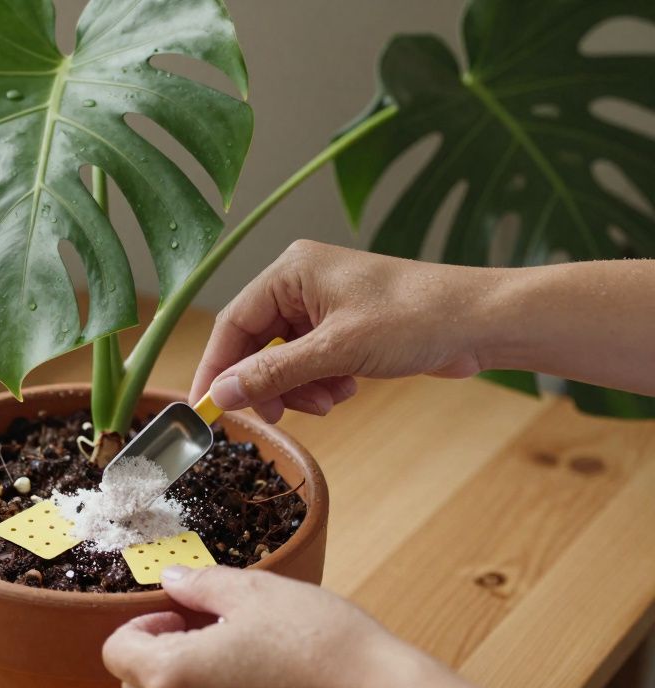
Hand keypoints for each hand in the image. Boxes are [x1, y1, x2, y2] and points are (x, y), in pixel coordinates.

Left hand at [102, 565, 402, 687]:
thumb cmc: (320, 642)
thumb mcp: (254, 593)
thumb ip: (200, 585)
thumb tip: (171, 579)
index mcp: (173, 676)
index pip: (116, 652)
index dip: (142, 625)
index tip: (180, 615)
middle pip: (136, 686)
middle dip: (157, 653)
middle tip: (205, 630)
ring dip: (184, 682)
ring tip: (236, 656)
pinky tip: (253, 686)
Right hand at [190, 240, 494, 422]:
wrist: (481, 322)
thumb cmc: (415, 318)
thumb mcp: (336, 351)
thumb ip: (273, 373)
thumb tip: (223, 393)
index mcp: (291, 271)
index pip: (233, 322)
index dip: (218, 367)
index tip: (207, 406)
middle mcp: (301, 283)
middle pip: (257, 343)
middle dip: (267, 383)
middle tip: (277, 415)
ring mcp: (324, 306)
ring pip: (284, 358)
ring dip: (298, 388)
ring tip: (330, 401)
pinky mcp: (344, 327)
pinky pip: (310, 362)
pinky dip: (320, 383)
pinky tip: (347, 389)